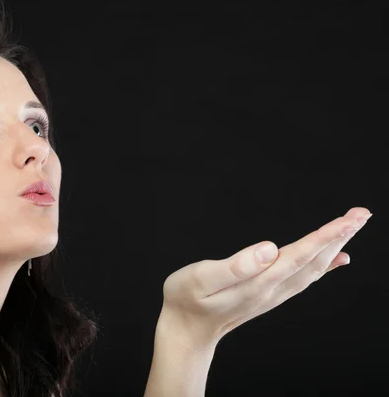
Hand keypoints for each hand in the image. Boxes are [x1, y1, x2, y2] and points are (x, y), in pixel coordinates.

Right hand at [159, 207, 371, 345]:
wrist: (185, 332)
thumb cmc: (185, 301)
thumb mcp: (201, 279)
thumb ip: (235, 265)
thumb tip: (268, 248)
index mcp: (257, 282)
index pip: (300, 255)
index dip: (327, 235)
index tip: (351, 218)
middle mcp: (271, 290)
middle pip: (314, 261)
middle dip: (339, 236)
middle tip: (362, 213)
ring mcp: (271, 295)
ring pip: (313, 269)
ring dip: (334, 247)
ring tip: (351, 227)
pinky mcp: (266, 295)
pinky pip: (304, 278)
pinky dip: (324, 266)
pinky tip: (336, 259)